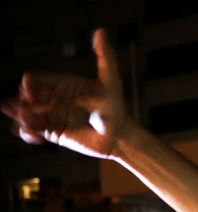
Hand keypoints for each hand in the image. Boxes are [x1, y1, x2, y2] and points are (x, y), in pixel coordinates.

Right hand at [2, 29, 134, 158]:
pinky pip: (33, 130)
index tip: (32, 94)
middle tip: (23, 109)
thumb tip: (100, 32)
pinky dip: (27, 132)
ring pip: (26, 113)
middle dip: (20, 101)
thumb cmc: (117, 109)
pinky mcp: (54, 132)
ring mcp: (53, 115)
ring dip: (20, 116)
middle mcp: (55, 98)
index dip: (29, 85)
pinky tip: (33, 135)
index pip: (36, 80)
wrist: (120, 137)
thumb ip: (105, 58)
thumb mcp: (110, 81)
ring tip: (28, 123)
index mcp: (62, 84)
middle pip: (26, 96)